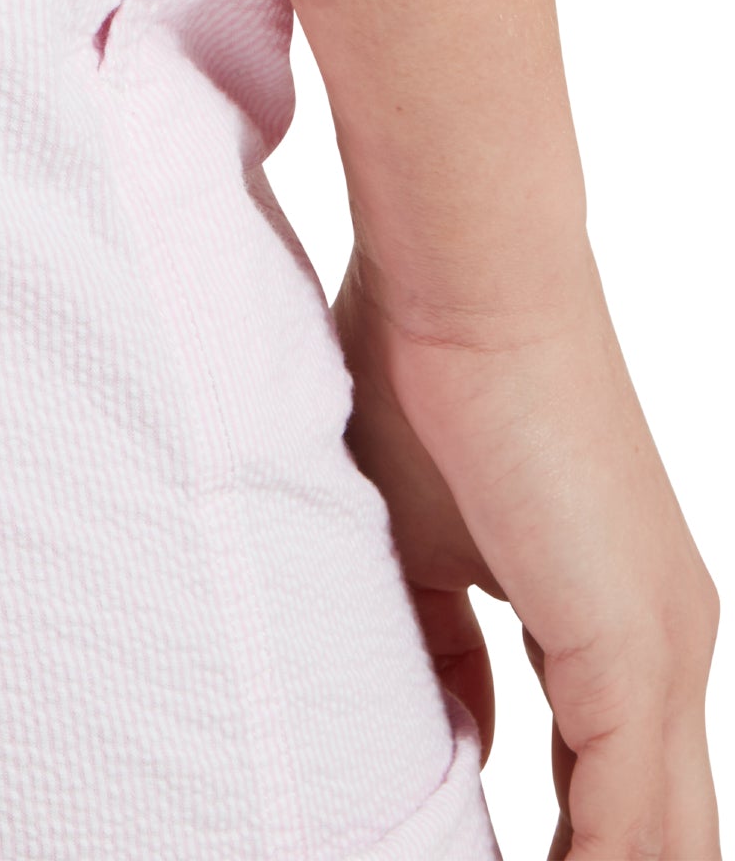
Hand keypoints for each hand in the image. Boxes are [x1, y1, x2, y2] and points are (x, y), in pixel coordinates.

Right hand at [333, 250, 719, 859]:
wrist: (466, 282)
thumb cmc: (422, 372)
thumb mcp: (419, 540)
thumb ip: (444, 645)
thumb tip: (462, 733)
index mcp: (623, 619)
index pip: (612, 787)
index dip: (560, 846)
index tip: (479, 858)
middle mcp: (667, 646)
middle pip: (658, 833)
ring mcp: (664, 651)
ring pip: (662, 842)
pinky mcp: (636, 651)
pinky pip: (631, 830)